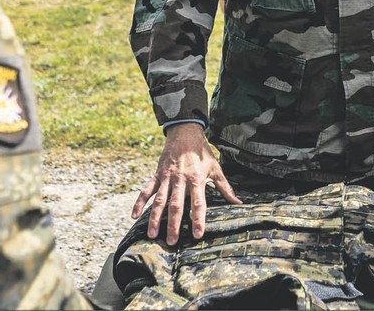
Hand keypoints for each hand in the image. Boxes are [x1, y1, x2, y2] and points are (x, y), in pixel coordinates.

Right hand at [130, 122, 240, 244]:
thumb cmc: (202, 152)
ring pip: (159, 201)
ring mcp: (167, 178)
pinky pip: (146, 190)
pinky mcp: (157, 175)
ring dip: (155, 218)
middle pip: (176, 205)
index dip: (198, 219)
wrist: (185, 132)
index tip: (197, 234)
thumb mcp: (216, 168)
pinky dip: (139, 202)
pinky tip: (134, 215)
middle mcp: (180, 180)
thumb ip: (225, 187)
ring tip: (153, 235)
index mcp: (196, 180)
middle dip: (173, 224)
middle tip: (172, 242)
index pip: (198, 203)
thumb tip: (239, 202)